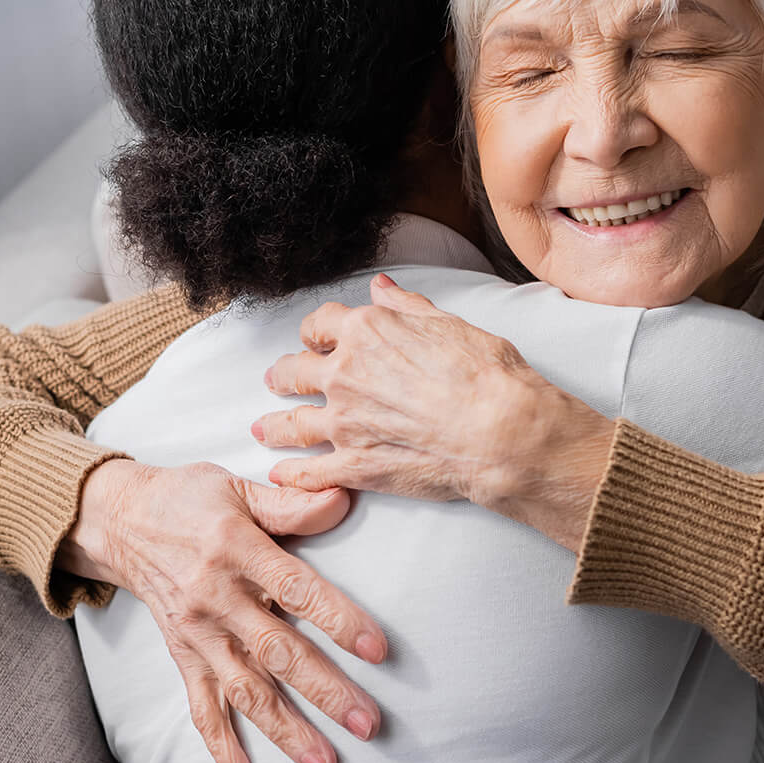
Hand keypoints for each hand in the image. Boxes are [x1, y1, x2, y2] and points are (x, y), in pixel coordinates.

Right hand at [64, 459, 386, 762]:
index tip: (377, 649)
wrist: (120, 520)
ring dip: (287, 731)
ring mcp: (198, 633)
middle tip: (366, 722)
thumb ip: (291, 503)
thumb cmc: (187, 499)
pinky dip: (222, 750)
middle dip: (324, 691)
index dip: (337, 619)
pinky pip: (201, 709)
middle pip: (276, 652)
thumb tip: (344, 497)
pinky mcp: (183, 656)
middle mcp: (216, 598)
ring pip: (246, 691)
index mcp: (236, 549)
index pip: (295, 589)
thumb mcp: (237, 487)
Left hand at [256, 274, 615, 551]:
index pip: (320, 324)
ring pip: (292, 424)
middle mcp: (345, 374)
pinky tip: (281, 475)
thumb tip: (380, 287)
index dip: (315, 332)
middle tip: (277, 380)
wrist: (500, 430)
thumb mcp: (448, 323)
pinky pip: (309, 472)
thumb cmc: (485, 373)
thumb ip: (406, 306)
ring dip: (275, 426)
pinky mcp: (354, 465)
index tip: (314, 339)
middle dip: (284, 375)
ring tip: (263, 429)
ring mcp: (345, 423)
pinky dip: (291, 475)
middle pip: (295, 372)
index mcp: (366, 333)